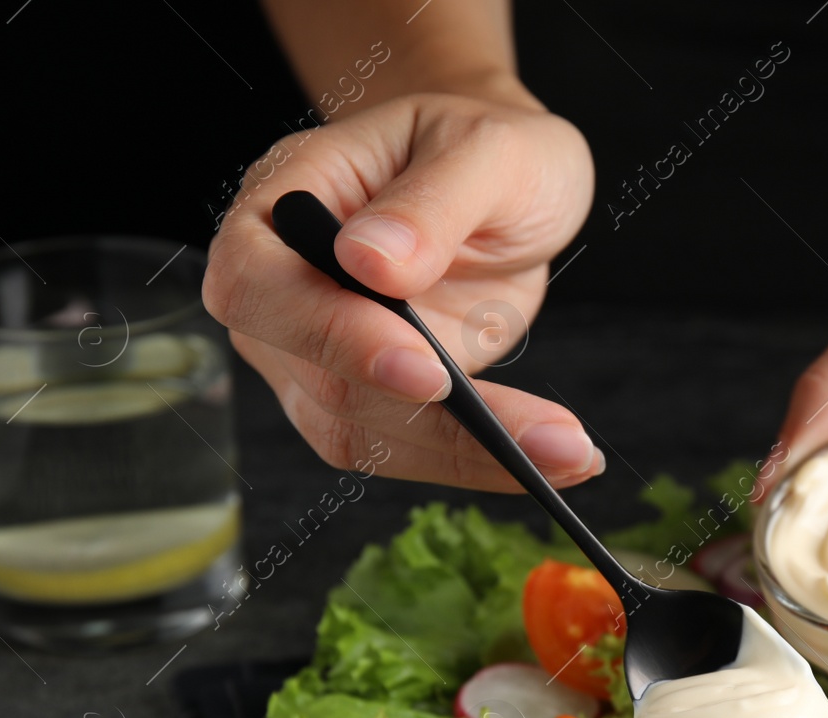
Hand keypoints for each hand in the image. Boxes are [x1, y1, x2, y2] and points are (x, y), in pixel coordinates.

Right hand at [203, 91, 601, 489]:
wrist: (503, 182)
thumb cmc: (483, 146)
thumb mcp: (486, 149)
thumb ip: (431, 201)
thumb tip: (370, 261)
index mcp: (284, 200)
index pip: (257, 283)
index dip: (328, 334)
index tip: (423, 366)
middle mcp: (285, 286)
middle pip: (316, 378)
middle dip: (426, 417)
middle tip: (538, 438)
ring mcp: (320, 352)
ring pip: (363, 431)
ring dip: (468, 454)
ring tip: (571, 453)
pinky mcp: (372, 397)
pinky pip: (410, 446)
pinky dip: (481, 460)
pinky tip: (557, 457)